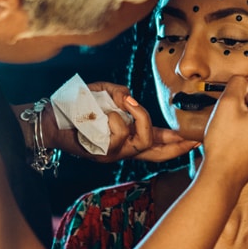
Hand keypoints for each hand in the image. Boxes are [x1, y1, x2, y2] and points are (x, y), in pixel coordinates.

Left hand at [48, 82, 198, 163]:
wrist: (48, 120)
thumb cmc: (76, 107)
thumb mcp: (103, 93)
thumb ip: (119, 94)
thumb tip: (131, 97)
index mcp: (128, 136)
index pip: (159, 143)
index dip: (179, 143)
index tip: (199, 140)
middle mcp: (124, 149)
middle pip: (157, 154)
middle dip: (176, 146)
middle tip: (191, 138)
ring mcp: (113, 154)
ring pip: (141, 142)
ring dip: (139, 117)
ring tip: (124, 103)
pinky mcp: (100, 154)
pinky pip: (118, 136)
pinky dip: (114, 118)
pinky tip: (103, 113)